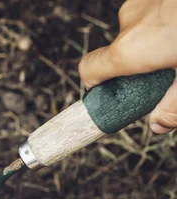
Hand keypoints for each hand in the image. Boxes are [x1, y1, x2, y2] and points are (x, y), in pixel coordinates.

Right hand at [79, 0, 176, 133]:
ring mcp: (143, 1)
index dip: (96, 84)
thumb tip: (158, 125)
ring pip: (142, 29)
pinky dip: (168, 21)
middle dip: (142, 64)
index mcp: (130, 51)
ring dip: (158, 40)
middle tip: (170, 71)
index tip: (113, 93)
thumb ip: (173, 106)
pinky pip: (155, 11)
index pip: (89, 70)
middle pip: (121, 51)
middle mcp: (129, 24)